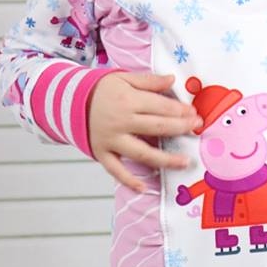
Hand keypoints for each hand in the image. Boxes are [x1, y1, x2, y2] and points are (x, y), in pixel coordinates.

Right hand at [87, 72, 203, 192]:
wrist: (69, 101)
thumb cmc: (100, 90)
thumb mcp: (123, 78)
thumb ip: (148, 80)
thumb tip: (171, 80)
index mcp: (127, 100)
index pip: (160, 106)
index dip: (179, 110)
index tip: (193, 113)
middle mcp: (120, 121)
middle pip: (156, 127)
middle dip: (180, 128)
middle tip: (197, 129)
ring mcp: (111, 140)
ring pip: (142, 153)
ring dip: (165, 159)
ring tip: (185, 162)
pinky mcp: (102, 153)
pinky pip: (116, 170)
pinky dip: (129, 181)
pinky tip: (144, 188)